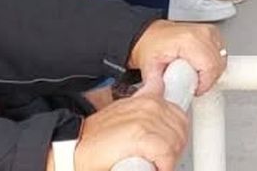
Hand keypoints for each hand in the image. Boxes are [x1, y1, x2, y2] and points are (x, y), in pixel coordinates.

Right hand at [71, 78, 189, 170]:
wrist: (75, 149)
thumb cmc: (97, 137)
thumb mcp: (124, 111)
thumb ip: (144, 102)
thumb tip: (161, 93)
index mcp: (148, 98)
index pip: (179, 111)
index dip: (178, 129)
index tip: (173, 141)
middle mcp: (150, 105)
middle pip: (181, 128)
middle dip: (175, 146)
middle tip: (162, 158)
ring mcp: (147, 119)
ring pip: (175, 143)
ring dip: (168, 158)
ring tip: (155, 163)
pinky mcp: (142, 136)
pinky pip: (166, 154)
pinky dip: (163, 166)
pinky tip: (153, 168)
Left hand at [127, 20, 228, 96]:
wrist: (150, 35)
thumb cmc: (150, 46)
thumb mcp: (150, 68)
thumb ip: (159, 85)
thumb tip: (167, 100)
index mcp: (189, 40)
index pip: (210, 67)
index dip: (205, 84)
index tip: (195, 90)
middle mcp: (202, 33)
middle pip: (218, 65)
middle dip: (208, 80)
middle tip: (193, 84)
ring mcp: (209, 31)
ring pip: (222, 60)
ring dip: (212, 72)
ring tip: (195, 75)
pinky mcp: (213, 33)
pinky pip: (221, 54)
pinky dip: (214, 64)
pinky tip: (201, 67)